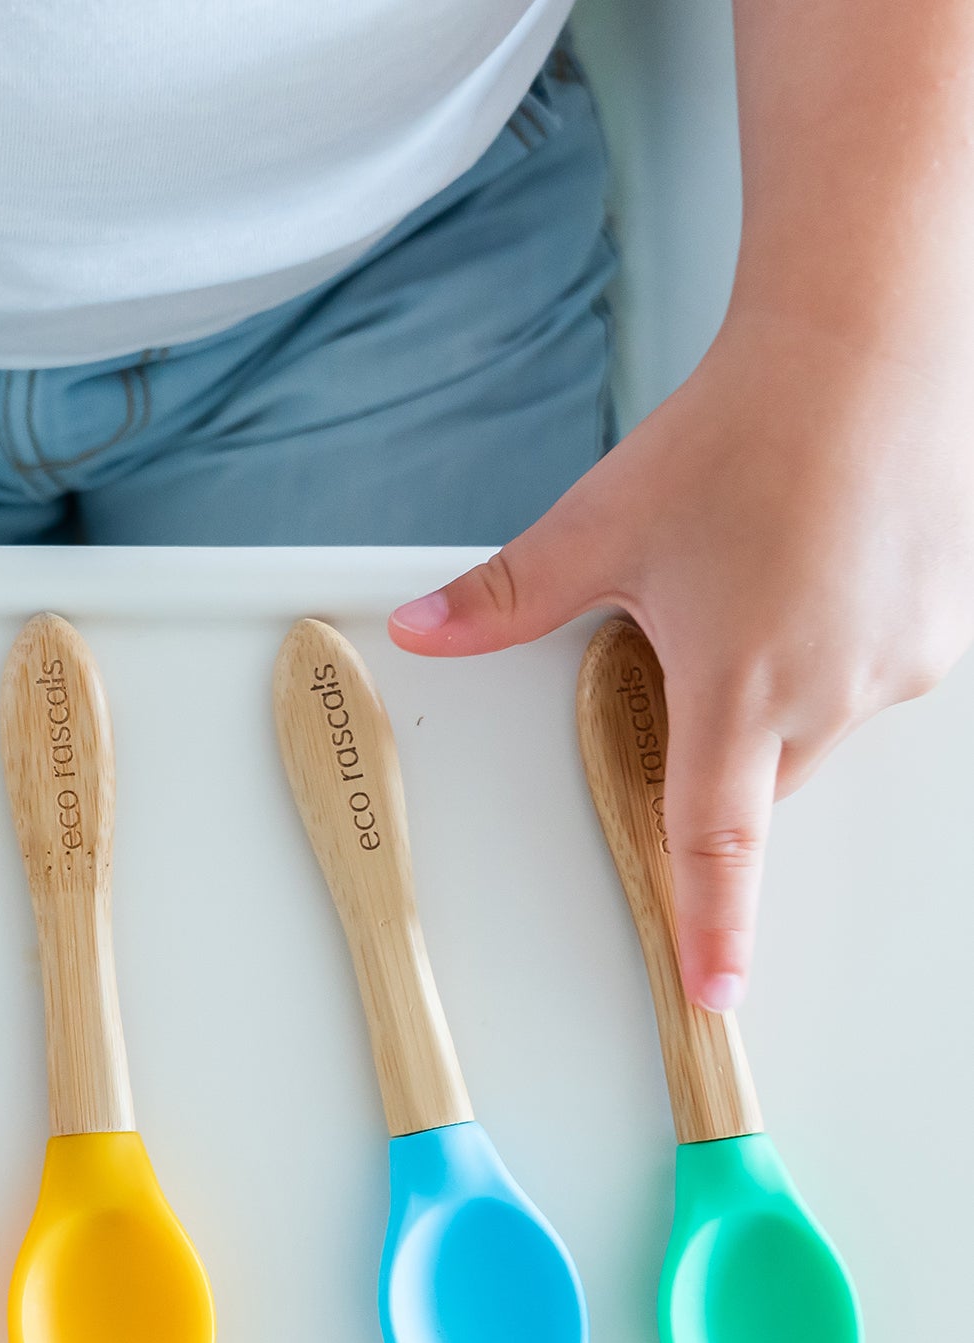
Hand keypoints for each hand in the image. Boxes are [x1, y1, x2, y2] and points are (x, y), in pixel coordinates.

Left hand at [385, 305, 973, 1010]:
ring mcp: (899, 664)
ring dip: (778, 685)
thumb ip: (507, 601)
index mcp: (738, 689)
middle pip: (756, 774)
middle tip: (695, 634)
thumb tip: (421, 631)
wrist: (870, 347)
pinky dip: (835, 644)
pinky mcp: (944, 628)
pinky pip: (874, 672)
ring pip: (818, 722)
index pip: (718, 843)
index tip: (713, 995)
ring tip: (761, 572)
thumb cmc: (742, 435)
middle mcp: (830, 694)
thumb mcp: (601, 527)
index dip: (713, 929)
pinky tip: (818, 561)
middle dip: (714, 737)